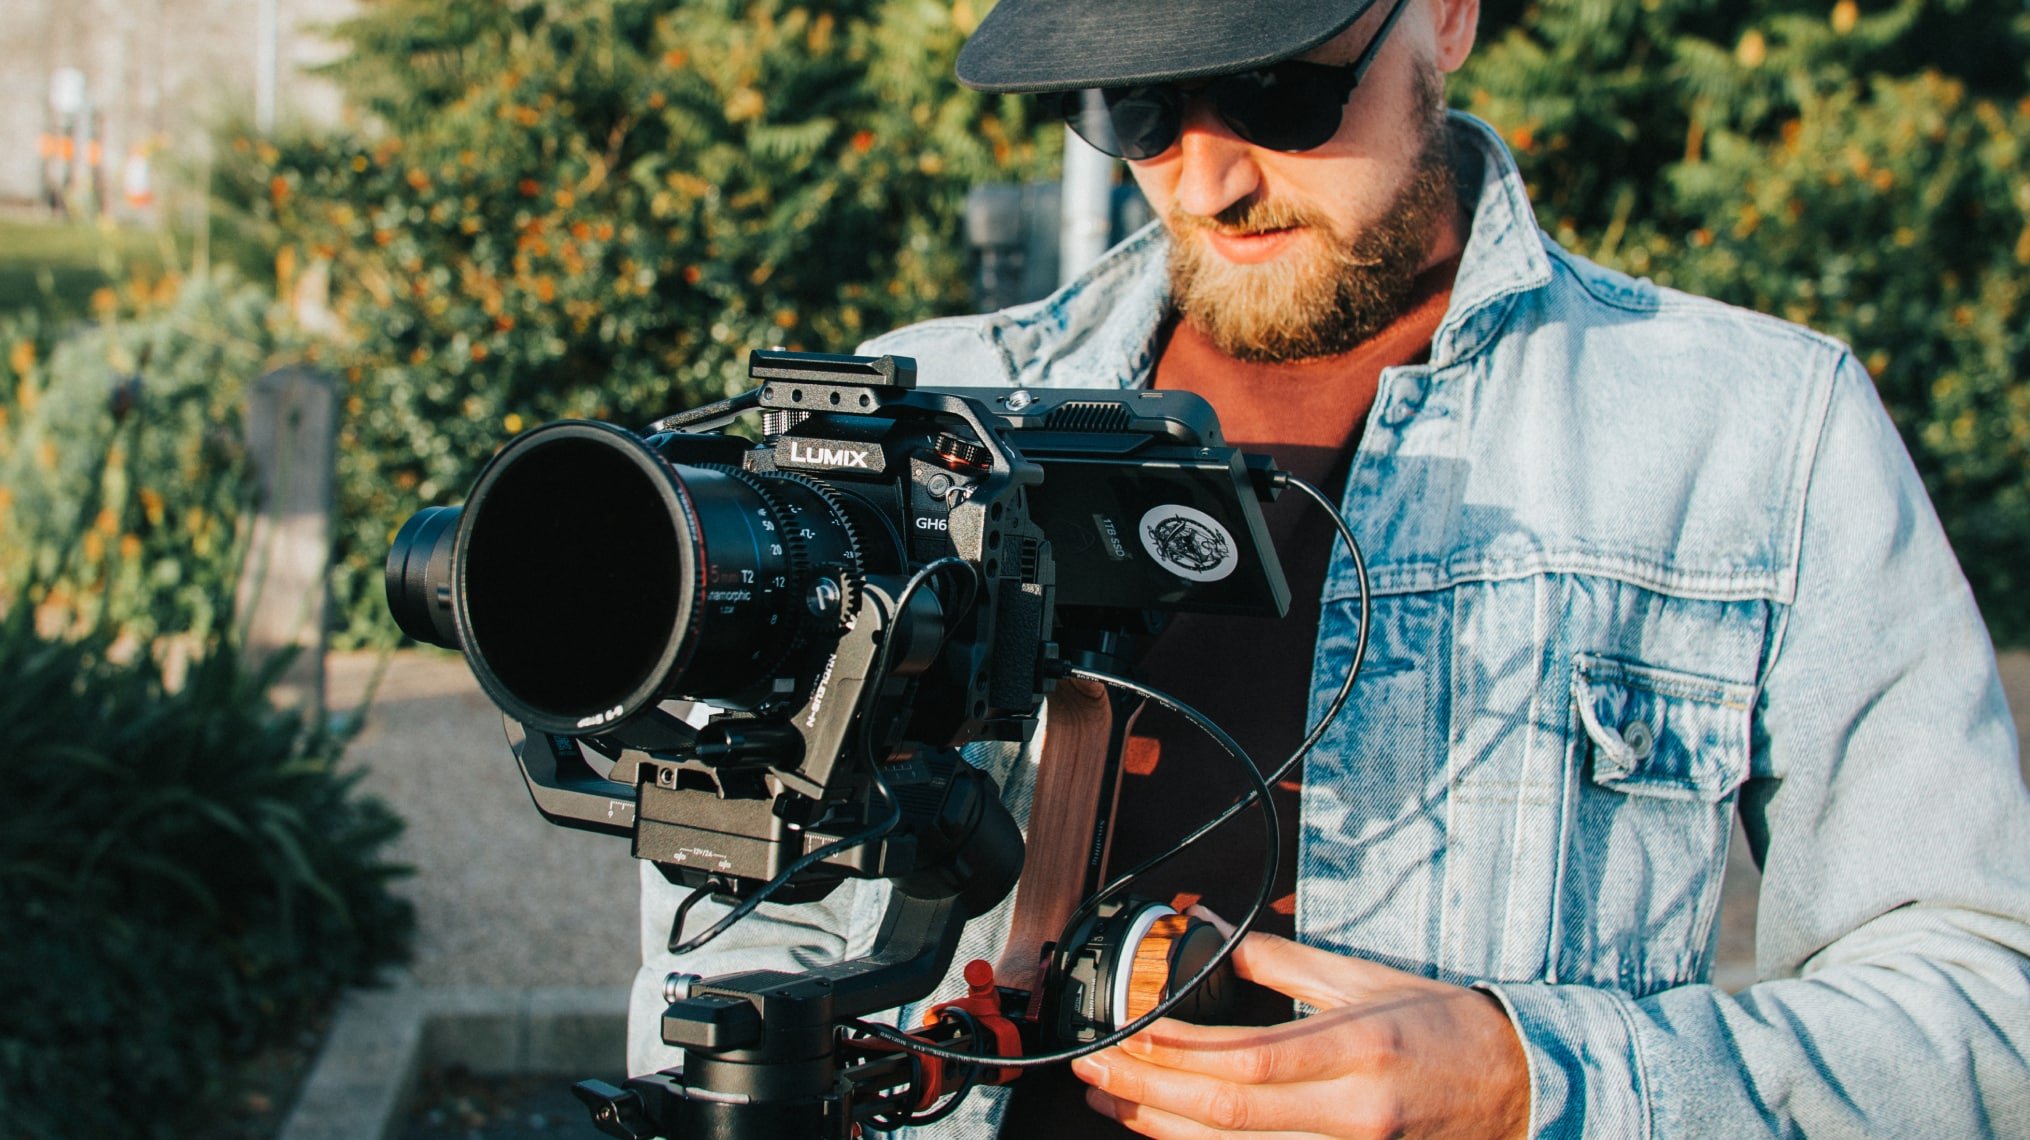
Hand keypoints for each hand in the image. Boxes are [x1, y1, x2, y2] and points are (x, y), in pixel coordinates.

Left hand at [1070, 929, 1529, 1137]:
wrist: (1523, 1090)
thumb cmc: (1450, 1032)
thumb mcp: (1373, 981)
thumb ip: (1292, 964)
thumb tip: (1223, 944)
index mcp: (1359, 1049)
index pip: (1250, 1058)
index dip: (1179, 1052)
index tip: (1128, 1034)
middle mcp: (1352, 1112)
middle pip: (1229, 1113)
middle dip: (1149, 1091)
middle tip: (1096, 1069)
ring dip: (1163, 1127)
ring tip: (1113, 1098)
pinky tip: (1168, 1130)